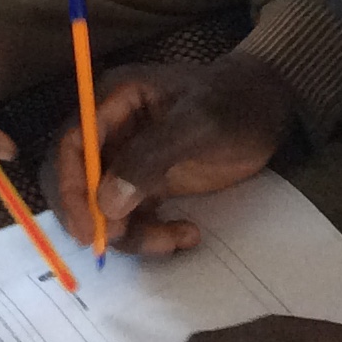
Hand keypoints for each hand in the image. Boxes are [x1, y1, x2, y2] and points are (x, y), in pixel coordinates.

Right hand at [49, 55, 295, 256]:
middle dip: (95, 216)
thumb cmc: (234, 106)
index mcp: (114, 100)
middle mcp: (112, 129)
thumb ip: (149, 158)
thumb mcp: (197, 125)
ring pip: (105, 207)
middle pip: (78, 180)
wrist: (270, 110)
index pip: (72, 144)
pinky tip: (187, 234)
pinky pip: (132, 217)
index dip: (71, 186)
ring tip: (176, 239)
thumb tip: (106, 203)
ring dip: (131, 233)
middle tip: (119, 242)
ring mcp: (128, 158)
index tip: (88, 227)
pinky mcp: (147, 183)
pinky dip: (151, 234)